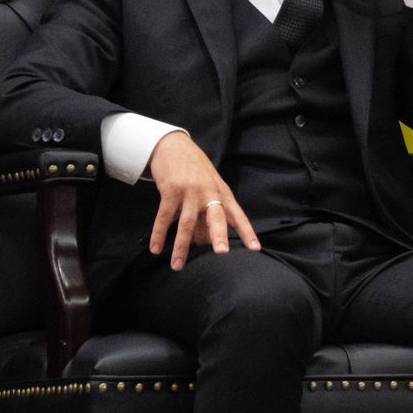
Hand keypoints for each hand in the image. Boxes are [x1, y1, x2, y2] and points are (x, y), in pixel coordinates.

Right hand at [147, 131, 259, 269]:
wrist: (173, 146)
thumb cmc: (195, 171)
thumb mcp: (209, 189)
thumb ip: (209, 213)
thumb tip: (206, 241)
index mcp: (222, 193)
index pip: (238, 215)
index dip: (247, 232)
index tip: (256, 248)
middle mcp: (209, 193)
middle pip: (216, 217)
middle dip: (219, 235)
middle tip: (221, 253)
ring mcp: (190, 191)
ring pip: (187, 223)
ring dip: (181, 246)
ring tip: (178, 266)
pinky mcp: (170, 190)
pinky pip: (165, 217)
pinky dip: (159, 234)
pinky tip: (156, 249)